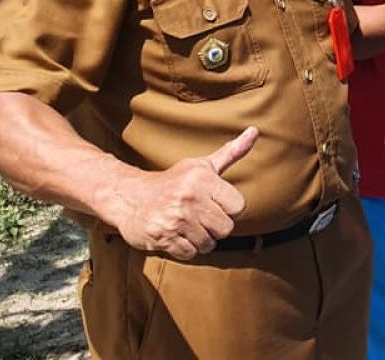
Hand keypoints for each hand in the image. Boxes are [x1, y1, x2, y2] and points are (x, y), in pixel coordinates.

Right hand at [110, 126, 257, 260]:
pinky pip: (190, 253)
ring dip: (200, 239)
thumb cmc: (173, 181)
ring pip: (209, 243)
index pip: (238, 207)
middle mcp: (190, 197)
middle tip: (199, 216)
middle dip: (215, 226)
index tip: (214, 203)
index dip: (229, 209)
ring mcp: (175, 219)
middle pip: (226, 228)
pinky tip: (175, 234)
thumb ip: (231, 152)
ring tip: (186, 225)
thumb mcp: (202, 165)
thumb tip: (255, 131)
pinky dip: (185, 249)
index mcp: (202, 178)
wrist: (128, 197)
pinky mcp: (162, 237)